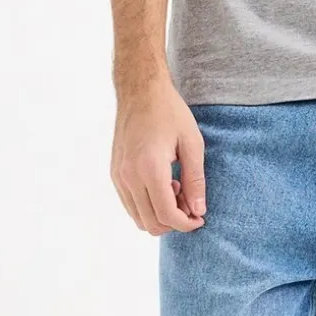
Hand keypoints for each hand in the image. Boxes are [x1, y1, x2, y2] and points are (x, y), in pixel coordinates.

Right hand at [111, 80, 206, 235]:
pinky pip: (130, 204)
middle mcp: (129, 176)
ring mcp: (118, 176)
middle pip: (151, 223)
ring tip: (176, 189)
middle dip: (174, 222)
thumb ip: (195, 180)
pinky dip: (148, 205)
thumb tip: (198, 211)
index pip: (166, 215)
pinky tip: (163, 184)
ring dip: (160, 214)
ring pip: (138, 218)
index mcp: (149, 168)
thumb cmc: (170, 113)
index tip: (200, 218)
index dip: (186, 224)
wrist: (140, 91)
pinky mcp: (115, 173)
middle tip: (190, 203)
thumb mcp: (192, 144)